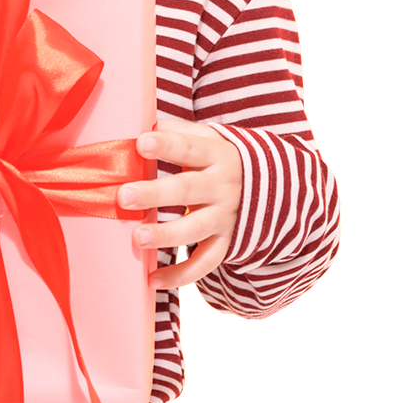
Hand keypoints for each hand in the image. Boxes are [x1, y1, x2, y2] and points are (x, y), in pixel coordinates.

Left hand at [117, 116, 242, 288]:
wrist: (277, 187)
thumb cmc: (224, 158)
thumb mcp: (211, 138)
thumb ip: (179, 132)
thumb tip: (140, 122)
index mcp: (217, 154)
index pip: (190, 147)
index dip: (166, 144)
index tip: (141, 143)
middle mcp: (223, 186)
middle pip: (188, 189)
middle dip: (155, 193)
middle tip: (124, 196)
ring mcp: (226, 217)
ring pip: (196, 229)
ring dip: (166, 236)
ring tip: (137, 239)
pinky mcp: (227, 243)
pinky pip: (205, 263)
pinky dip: (180, 274)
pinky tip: (153, 281)